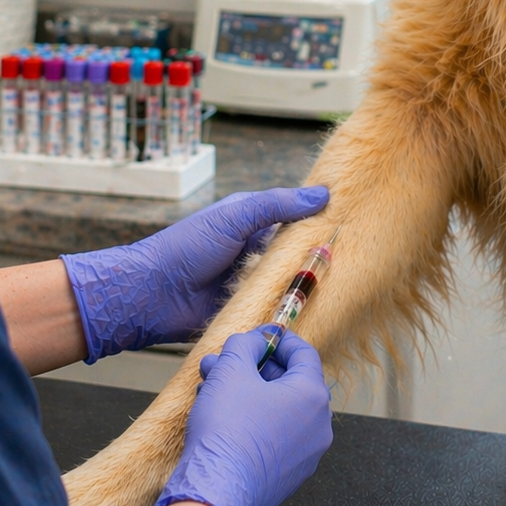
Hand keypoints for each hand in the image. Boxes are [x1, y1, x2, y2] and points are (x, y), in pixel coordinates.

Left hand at [60, 186, 328, 358]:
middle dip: (317, 256)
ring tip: (341, 286)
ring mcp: (250, 282)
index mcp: (251, 222)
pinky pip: (274, 308)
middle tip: (354, 259)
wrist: (151, 294)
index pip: (294, 218)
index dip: (319, 219)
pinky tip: (311, 310)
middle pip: (295, 252)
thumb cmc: (187, 247)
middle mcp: (254, 250)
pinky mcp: (246, 310)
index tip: (353, 221)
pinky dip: (287, 309)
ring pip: (288, 282)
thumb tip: (321, 194)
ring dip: (304, 285)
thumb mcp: (234, 216)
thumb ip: (276, 205)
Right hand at [145, 328, 333, 505]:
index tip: (257, 336)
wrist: (217, 492)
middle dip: (252, 367)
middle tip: (223, 361)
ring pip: (276, 410)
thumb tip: (255, 340)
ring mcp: (305, 455)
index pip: (303, 354)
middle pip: (287, 382)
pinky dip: (251, 420)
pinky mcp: (287, 476)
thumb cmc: (228, 428)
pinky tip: (219, 415)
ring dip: (246, 392)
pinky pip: (272, 436)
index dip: (278, 339)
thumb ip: (246, 344)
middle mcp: (318, 426)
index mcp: (313, 396)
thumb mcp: (232, 369)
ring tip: (210, 385)